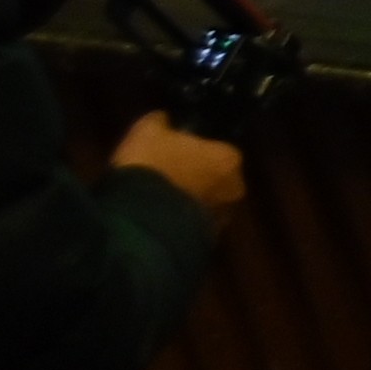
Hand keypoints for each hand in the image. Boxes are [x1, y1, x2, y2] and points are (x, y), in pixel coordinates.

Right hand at [112, 113, 246, 221]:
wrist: (136, 226)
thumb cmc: (149, 169)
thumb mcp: (147, 131)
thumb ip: (162, 122)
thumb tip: (164, 120)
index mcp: (230, 159)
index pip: (215, 150)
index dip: (190, 151)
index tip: (169, 155)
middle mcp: (234, 192)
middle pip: (212, 180)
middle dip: (191, 180)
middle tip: (161, 180)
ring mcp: (219, 224)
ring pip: (202, 208)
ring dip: (183, 206)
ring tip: (152, 205)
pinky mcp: (201, 249)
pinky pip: (188, 231)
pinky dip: (174, 228)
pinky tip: (151, 224)